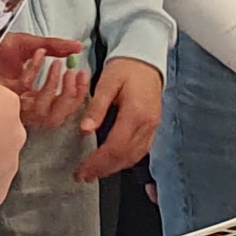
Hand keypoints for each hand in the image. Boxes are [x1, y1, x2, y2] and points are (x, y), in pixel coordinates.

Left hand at [0, 31, 86, 132]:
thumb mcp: (32, 43)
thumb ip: (56, 46)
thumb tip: (79, 47)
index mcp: (36, 96)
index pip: (64, 107)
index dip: (77, 94)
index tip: (84, 74)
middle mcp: (26, 105)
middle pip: (56, 116)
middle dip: (70, 96)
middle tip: (74, 73)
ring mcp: (14, 104)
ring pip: (42, 110)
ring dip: (54, 85)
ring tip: (57, 63)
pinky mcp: (2, 97)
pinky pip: (25, 90)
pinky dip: (36, 71)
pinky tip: (39, 55)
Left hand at [78, 56, 162, 178]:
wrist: (146, 59)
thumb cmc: (125, 68)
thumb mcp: (107, 82)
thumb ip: (97, 107)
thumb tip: (85, 131)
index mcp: (136, 113)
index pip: (115, 146)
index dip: (97, 162)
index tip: (82, 171)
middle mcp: (148, 124)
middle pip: (125, 156)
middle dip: (103, 169)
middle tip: (84, 177)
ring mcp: (153, 127)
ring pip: (134, 157)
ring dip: (114, 168)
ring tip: (95, 173)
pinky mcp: (153, 127)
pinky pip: (140, 151)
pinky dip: (124, 160)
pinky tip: (112, 162)